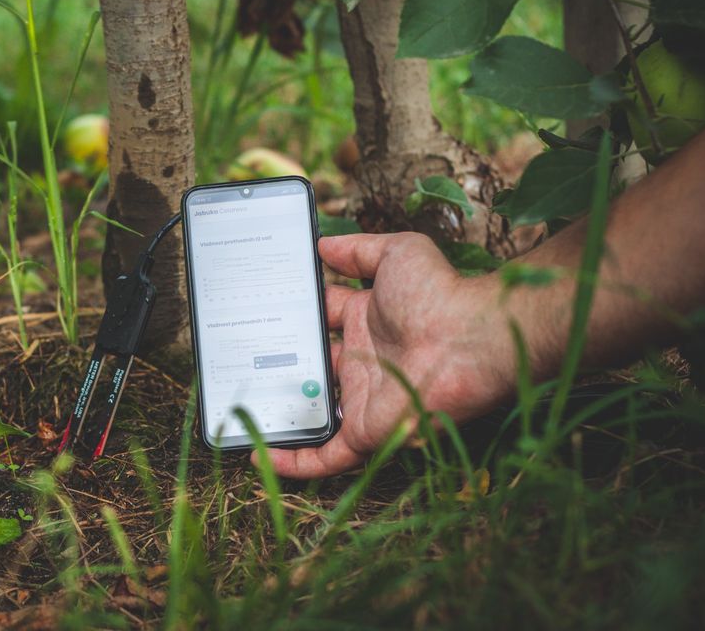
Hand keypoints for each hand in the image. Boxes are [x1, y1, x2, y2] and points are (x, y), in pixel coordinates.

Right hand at [253, 233, 516, 478]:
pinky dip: (295, 460)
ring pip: (311, 410)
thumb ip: (357, 249)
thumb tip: (323, 244)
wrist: (470, 342)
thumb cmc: (439, 293)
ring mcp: (361, 398)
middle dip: (276, 363)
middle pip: (309, 366)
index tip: (256, 310)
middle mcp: (361, 362)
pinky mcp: (365, 431)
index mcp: (365, 321)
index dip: (291, 314)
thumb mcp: (395, 254)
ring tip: (238, 405)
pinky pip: (326, 455)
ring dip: (280, 411)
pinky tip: (263, 454)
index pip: (319, 319)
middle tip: (234, 357)